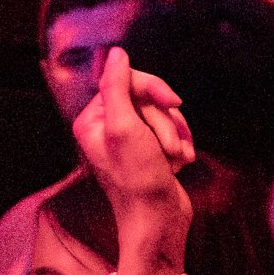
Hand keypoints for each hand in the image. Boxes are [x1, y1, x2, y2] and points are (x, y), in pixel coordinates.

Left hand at [71, 46, 193, 273]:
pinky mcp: (149, 153)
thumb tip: (116, 52)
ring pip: (163, 115)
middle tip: (168, 148)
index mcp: (93, 120)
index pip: (127, 80)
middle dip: (165, 121)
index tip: (173, 102)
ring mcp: (129, 142)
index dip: (154, 89)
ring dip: (175, 135)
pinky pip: (171, 133)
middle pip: (147, 98)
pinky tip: (180, 165)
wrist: (158, 221)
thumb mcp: (124, 127)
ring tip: (175, 159)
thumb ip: (116, 86)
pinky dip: (180, 146)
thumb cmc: (138, 180)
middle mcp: (107, 128)